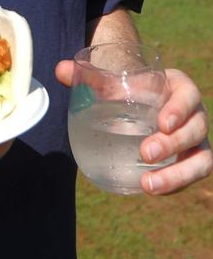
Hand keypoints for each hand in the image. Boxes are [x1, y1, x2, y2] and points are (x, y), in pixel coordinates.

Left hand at [55, 60, 211, 194]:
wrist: (144, 102)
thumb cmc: (131, 89)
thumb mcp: (116, 82)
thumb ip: (92, 76)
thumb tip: (60, 69)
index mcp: (180, 88)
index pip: (188, 96)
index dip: (180, 109)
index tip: (162, 123)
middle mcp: (194, 115)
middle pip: (195, 129)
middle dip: (173, 144)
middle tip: (144, 153)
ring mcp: (196, 140)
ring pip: (201, 159)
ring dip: (178, 175)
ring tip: (148, 184)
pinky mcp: (192, 161)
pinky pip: (191, 175)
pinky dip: (174, 184)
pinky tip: (150, 188)